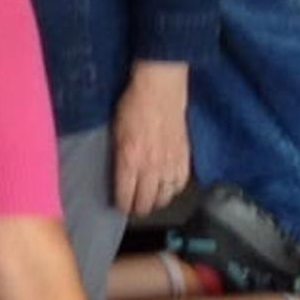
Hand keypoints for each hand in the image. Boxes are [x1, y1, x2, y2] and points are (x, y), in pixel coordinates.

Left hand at [111, 63, 194, 214]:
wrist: (160, 91)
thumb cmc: (132, 106)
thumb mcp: (115, 132)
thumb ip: (117, 156)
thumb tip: (117, 174)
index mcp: (130, 160)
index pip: (125, 195)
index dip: (122, 205)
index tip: (120, 208)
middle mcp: (151, 167)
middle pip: (147, 201)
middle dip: (139, 208)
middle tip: (135, 208)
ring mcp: (170, 164)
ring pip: (166, 196)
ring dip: (157, 202)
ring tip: (151, 202)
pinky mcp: (184, 157)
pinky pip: (180, 184)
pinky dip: (174, 190)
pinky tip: (168, 189)